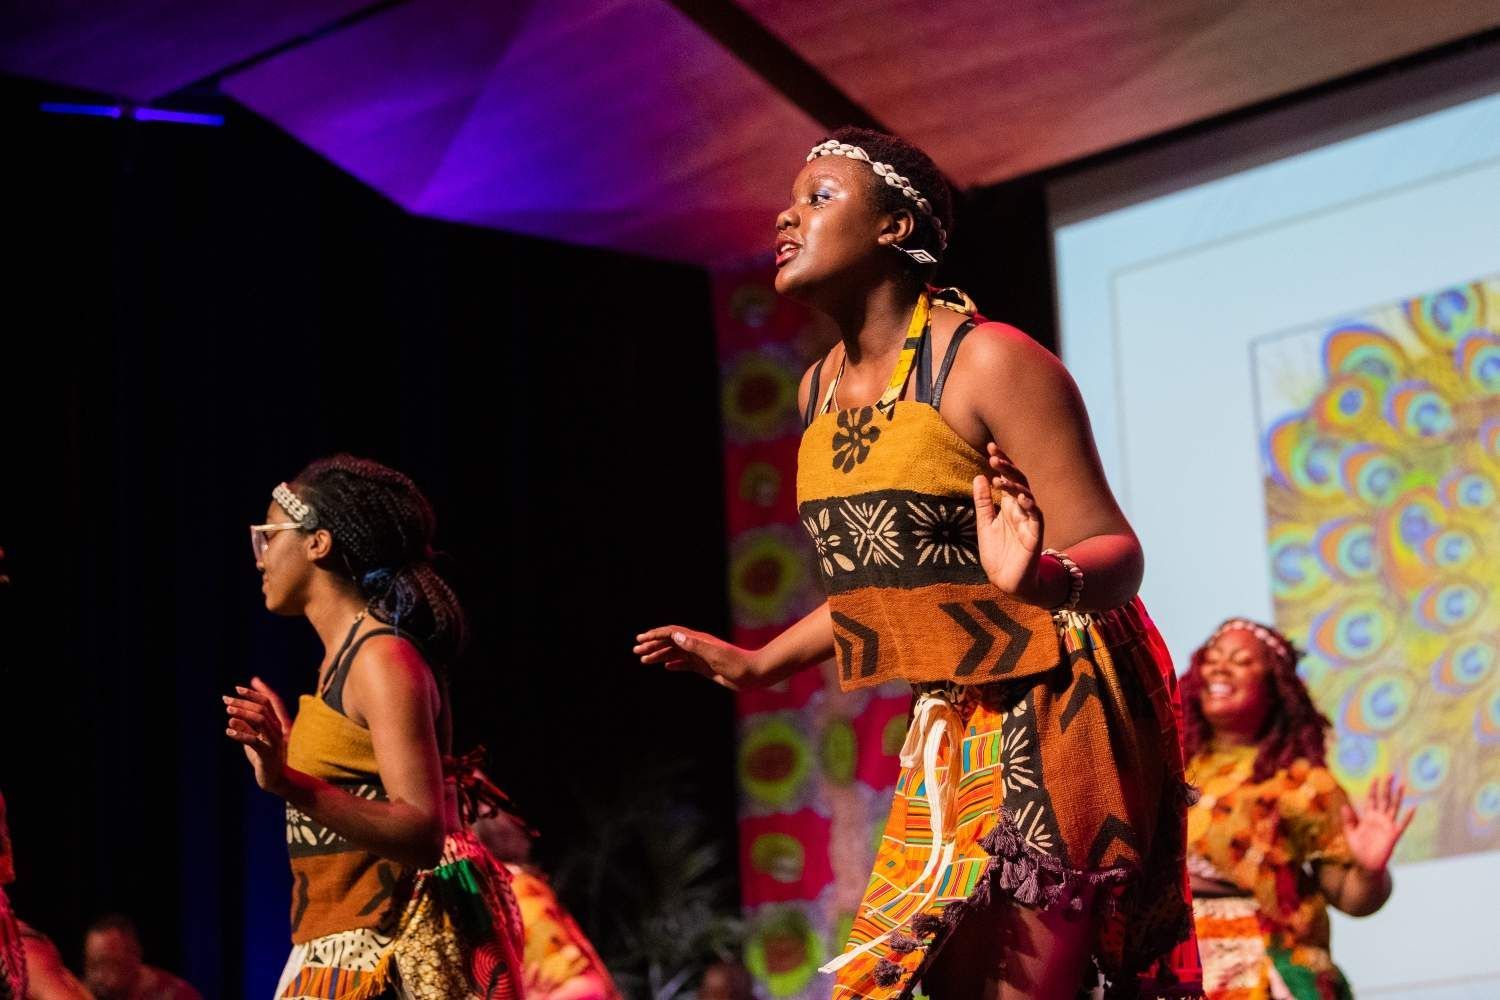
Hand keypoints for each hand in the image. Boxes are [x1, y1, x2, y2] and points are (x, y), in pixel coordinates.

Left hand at [225, 677, 292, 793]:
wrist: (276, 780)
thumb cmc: (264, 758)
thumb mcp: (254, 740)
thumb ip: (247, 728)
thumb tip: (232, 716)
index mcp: (278, 724)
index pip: (270, 702)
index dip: (256, 692)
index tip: (238, 687)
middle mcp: (278, 729)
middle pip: (262, 708)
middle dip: (244, 701)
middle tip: (226, 699)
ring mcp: (274, 741)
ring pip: (260, 720)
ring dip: (243, 713)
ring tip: (227, 710)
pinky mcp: (267, 754)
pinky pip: (254, 740)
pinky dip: (240, 734)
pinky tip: (228, 731)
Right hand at [633, 627, 752, 689]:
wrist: (753, 673)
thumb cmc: (736, 664)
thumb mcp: (714, 655)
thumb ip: (694, 645)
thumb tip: (675, 635)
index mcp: (697, 639)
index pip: (671, 633)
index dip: (655, 635)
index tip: (640, 640)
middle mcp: (697, 645)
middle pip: (670, 642)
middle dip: (652, 645)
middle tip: (636, 651)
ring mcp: (701, 655)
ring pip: (675, 653)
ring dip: (659, 655)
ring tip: (644, 661)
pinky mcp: (705, 666)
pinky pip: (685, 663)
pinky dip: (674, 664)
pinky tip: (666, 667)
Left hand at [973, 444, 1047, 603]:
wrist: (1007, 582)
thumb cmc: (998, 554)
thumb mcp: (985, 525)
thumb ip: (983, 502)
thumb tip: (979, 476)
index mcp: (1008, 506)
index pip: (1007, 478)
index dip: (1001, 463)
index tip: (990, 447)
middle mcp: (1020, 510)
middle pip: (1018, 482)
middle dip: (1007, 468)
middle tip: (994, 455)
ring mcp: (1029, 521)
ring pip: (1027, 496)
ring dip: (1015, 485)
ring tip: (999, 478)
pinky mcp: (1035, 535)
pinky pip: (1036, 517)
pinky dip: (1030, 506)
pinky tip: (1021, 498)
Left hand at [1341, 773, 1414, 872]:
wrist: (1366, 864)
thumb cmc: (1358, 848)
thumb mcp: (1349, 832)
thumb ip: (1348, 819)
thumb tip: (1344, 805)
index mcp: (1368, 816)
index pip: (1372, 799)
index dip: (1373, 789)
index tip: (1375, 777)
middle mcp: (1379, 818)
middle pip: (1384, 799)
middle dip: (1387, 787)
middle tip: (1390, 774)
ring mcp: (1387, 825)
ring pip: (1394, 807)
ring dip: (1398, 796)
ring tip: (1402, 784)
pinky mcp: (1394, 834)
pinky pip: (1402, 824)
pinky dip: (1408, 816)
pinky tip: (1413, 807)